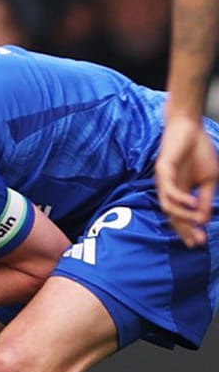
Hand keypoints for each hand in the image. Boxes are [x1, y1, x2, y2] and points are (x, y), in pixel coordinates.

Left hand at [156, 115, 218, 247]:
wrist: (191, 129)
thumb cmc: (199, 152)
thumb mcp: (209, 179)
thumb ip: (205, 199)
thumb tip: (203, 219)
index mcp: (180, 194)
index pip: (182, 218)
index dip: (189, 230)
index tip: (199, 243)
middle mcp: (169, 192)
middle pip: (172, 217)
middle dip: (185, 230)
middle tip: (195, 241)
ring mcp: (164, 183)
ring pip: (168, 206)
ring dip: (183, 215)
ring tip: (198, 220)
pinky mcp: (162, 172)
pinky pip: (169, 190)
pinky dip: (180, 198)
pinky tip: (192, 202)